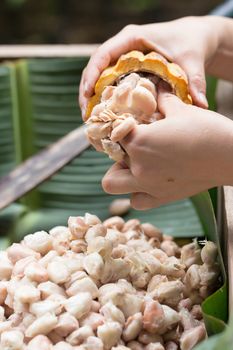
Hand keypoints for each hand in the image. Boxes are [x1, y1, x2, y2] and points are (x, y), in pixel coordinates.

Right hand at [79, 16, 228, 116]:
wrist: (194, 38)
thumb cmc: (191, 43)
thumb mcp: (192, 60)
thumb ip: (195, 81)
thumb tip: (200, 105)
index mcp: (132, 38)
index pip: (103, 54)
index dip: (92, 74)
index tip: (87, 95)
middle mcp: (123, 47)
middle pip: (95, 67)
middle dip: (86, 90)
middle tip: (86, 114)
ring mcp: (122, 58)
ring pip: (98, 75)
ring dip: (91, 96)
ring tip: (90, 118)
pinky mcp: (126, 69)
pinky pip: (108, 81)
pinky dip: (102, 97)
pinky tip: (104, 114)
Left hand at [102, 84, 232, 209]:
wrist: (231, 156)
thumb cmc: (207, 129)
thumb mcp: (180, 108)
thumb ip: (161, 99)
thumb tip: (153, 89)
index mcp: (139, 141)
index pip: (113, 133)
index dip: (118, 126)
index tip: (127, 124)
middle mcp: (138, 166)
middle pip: (110, 160)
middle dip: (116, 152)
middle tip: (132, 146)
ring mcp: (148, 186)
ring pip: (113, 184)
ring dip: (121, 174)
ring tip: (137, 164)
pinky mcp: (161, 198)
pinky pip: (136, 201)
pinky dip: (137, 192)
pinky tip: (150, 181)